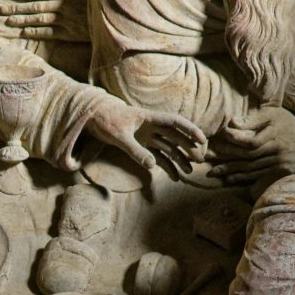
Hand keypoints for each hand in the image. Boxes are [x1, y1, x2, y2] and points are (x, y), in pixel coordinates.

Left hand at [0, 0, 77, 41]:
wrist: (118, 6)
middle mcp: (62, 5)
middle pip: (35, 6)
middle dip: (17, 8)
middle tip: (0, 10)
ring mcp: (66, 19)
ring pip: (39, 20)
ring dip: (23, 21)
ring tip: (8, 22)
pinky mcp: (71, 32)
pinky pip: (50, 33)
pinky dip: (36, 32)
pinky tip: (24, 32)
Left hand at [77, 90, 207, 179]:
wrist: (92, 119)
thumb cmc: (106, 121)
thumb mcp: (119, 136)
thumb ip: (135, 150)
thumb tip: (152, 165)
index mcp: (149, 118)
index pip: (175, 122)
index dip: (190, 130)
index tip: (202, 140)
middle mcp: (151, 126)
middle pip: (175, 136)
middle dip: (188, 147)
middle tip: (199, 160)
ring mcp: (146, 136)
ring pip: (168, 147)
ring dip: (179, 159)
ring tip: (189, 171)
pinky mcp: (141, 145)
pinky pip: (157, 156)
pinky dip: (165, 165)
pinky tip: (174, 176)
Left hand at [214, 106, 294, 189]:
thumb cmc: (284, 122)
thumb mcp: (273, 113)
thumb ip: (253, 118)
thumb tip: (232, 123)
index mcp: (277, 130)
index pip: (252, 140)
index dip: (235, 139)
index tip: (222, 135)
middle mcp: (279, 146)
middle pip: (248, 155)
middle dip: (227, 156)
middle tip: (208, 157)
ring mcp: (280, 160)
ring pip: (251, 166)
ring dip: (230, 169)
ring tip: (212, 172)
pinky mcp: (281, 170)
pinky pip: (258, 175)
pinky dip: (242, 177)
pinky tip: (228, 178)